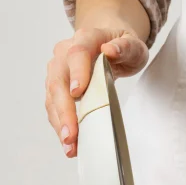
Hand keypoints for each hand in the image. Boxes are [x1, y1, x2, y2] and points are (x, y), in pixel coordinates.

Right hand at [46, 28, 147, 156]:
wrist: (108, 45)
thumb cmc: (121, 47)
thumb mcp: (133, 45)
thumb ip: (125, 47)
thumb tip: (110, 51)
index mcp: (86, 39)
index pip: (77, 53)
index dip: (76, 72)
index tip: (77, 92)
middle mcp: (65, 53)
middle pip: (59, 81)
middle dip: (64, 110)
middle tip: (71, 134)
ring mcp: (58, 70)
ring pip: (52, 97)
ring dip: (60, 123)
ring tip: (70, 145)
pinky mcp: (56, 87)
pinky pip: (54, 107)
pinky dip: (61, 125)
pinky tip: (69, 142)